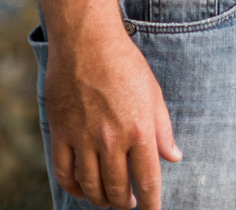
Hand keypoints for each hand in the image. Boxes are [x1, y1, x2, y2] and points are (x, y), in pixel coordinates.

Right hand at [45, 27, 180, 208]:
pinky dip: (73, 188)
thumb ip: (163, 129)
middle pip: (117, 189)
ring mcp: (84, 138)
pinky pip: (65, 173)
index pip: (147, 181)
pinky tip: (81, 189)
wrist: (88, 41)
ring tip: (108, 200)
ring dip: (100, 199)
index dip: (150, 203)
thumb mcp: (153, 93)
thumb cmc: (126, 64)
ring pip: (91, 187)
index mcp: (139, 129)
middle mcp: (112, 139)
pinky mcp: (61, 133)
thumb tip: (174, 157)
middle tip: (128, 203)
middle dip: (124, 203)